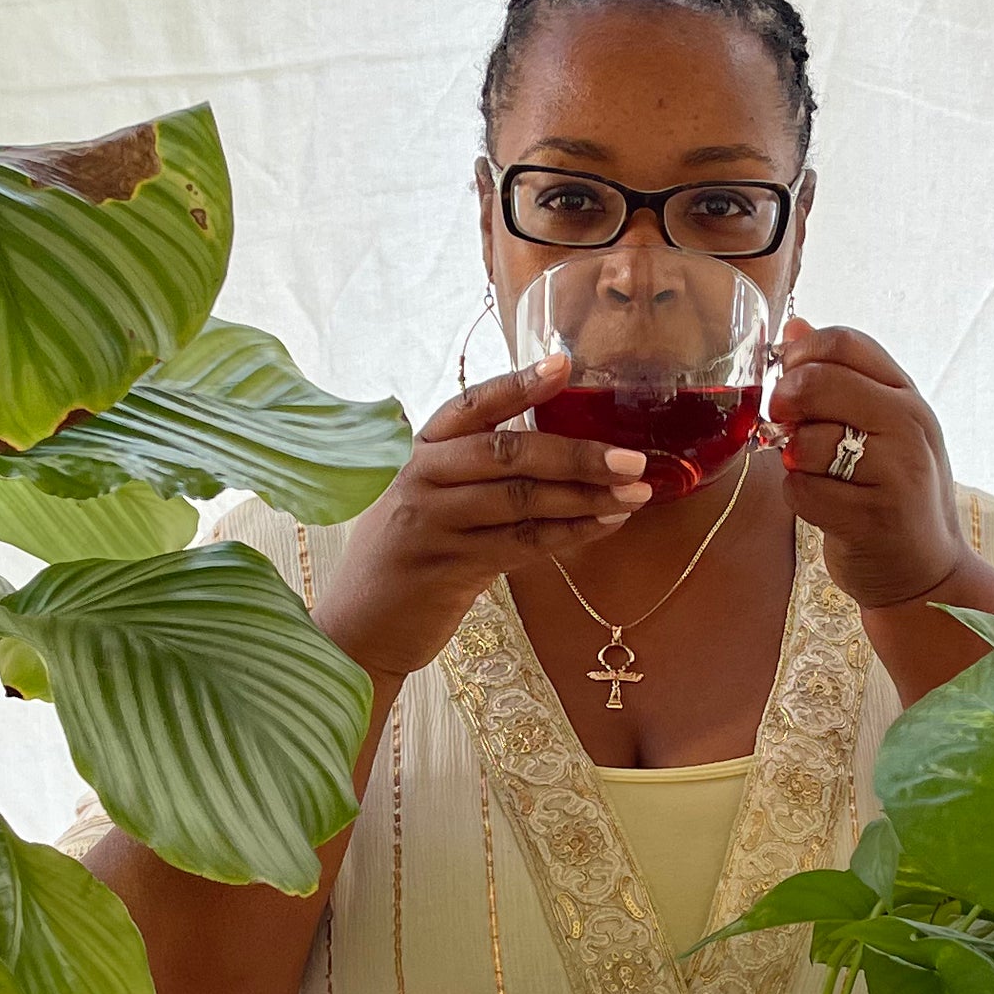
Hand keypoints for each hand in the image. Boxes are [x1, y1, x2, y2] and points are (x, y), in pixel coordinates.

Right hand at [316, 358, 653, 679]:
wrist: (359, 627)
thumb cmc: (407, 556)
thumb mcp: (428, 500)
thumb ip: (474, 471)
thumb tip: (559, 446)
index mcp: (417, 451)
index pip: (471, 407)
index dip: (517, 385)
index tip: (563, 366)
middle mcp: (420, 479)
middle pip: (506, 454)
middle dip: (575, 453)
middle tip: (631, 458)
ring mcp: (431, 524)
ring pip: (520, 501)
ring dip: (585, 497)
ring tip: (635, 493)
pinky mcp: (448, 568)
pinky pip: (522, 544)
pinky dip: (570, 534)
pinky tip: (605, 525)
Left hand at [769, 320, 967, 610]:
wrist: (927, 572)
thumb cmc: (894, 493)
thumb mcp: (884, 428)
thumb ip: (844, 378)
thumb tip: (796, 326)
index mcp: (908, 396)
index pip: (845, 343)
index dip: (802, 355)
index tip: (789, 379)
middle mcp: (909, 426)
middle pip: (819, 383)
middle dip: (786, 402)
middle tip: (784, 424)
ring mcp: (895, 472)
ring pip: (806, 441)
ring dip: (793, 460)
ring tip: (816, 474)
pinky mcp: (873, 517)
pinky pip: (803, 490)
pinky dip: (799, 499)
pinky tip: (823, 506)